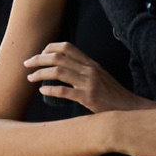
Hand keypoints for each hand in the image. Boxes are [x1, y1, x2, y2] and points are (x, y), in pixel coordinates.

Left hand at [29, 45, 148, 112]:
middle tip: (26, 64)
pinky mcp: (89, 98)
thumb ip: (85, 71)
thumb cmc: (113, 95)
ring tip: (30, 78)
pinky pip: (65, 91)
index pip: (67, 47)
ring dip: (40, 73)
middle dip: (38, 59)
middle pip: (58, 57)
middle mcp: (89, 70)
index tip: (39, 55)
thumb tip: (65, 68)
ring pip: (58, 72)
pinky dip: (51, 90)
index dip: (49, 48)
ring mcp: (89, 83)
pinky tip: (42, 91)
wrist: (129, 109)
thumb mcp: (100, 77)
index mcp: (91, 63)